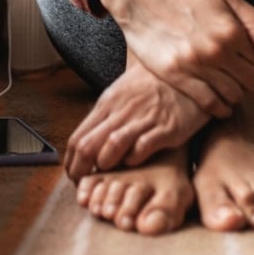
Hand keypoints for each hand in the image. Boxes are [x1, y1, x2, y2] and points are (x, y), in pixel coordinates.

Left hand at [64, 51, 209, 181]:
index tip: (72, 175)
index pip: (78, 138)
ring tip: (108, 175)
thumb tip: (83, 145)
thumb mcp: (120, 95)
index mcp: (107, 104)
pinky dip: (135, 159)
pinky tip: (135, 163)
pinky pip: (143, 147)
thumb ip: (104, 118)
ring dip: (106, 164)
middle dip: (81, 170)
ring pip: (112, 146)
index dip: (71, 162)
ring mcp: (144, 119)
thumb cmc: (149, 86)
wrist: (182, 70)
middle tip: (83, 184)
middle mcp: (121, 111)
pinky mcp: (166, 128)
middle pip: (89, 145)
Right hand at [85, 0, 253, 116]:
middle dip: (251, 81)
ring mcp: (195, 65)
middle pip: (251, 83)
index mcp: (231, 30)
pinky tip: (219, 101)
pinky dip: (220, 107)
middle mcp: (216, 49)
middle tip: (240, 76)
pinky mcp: (177, 76)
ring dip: (235, 94)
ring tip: (228, 85)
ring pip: (233, 96)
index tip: (251, 64)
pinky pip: (209, 103)